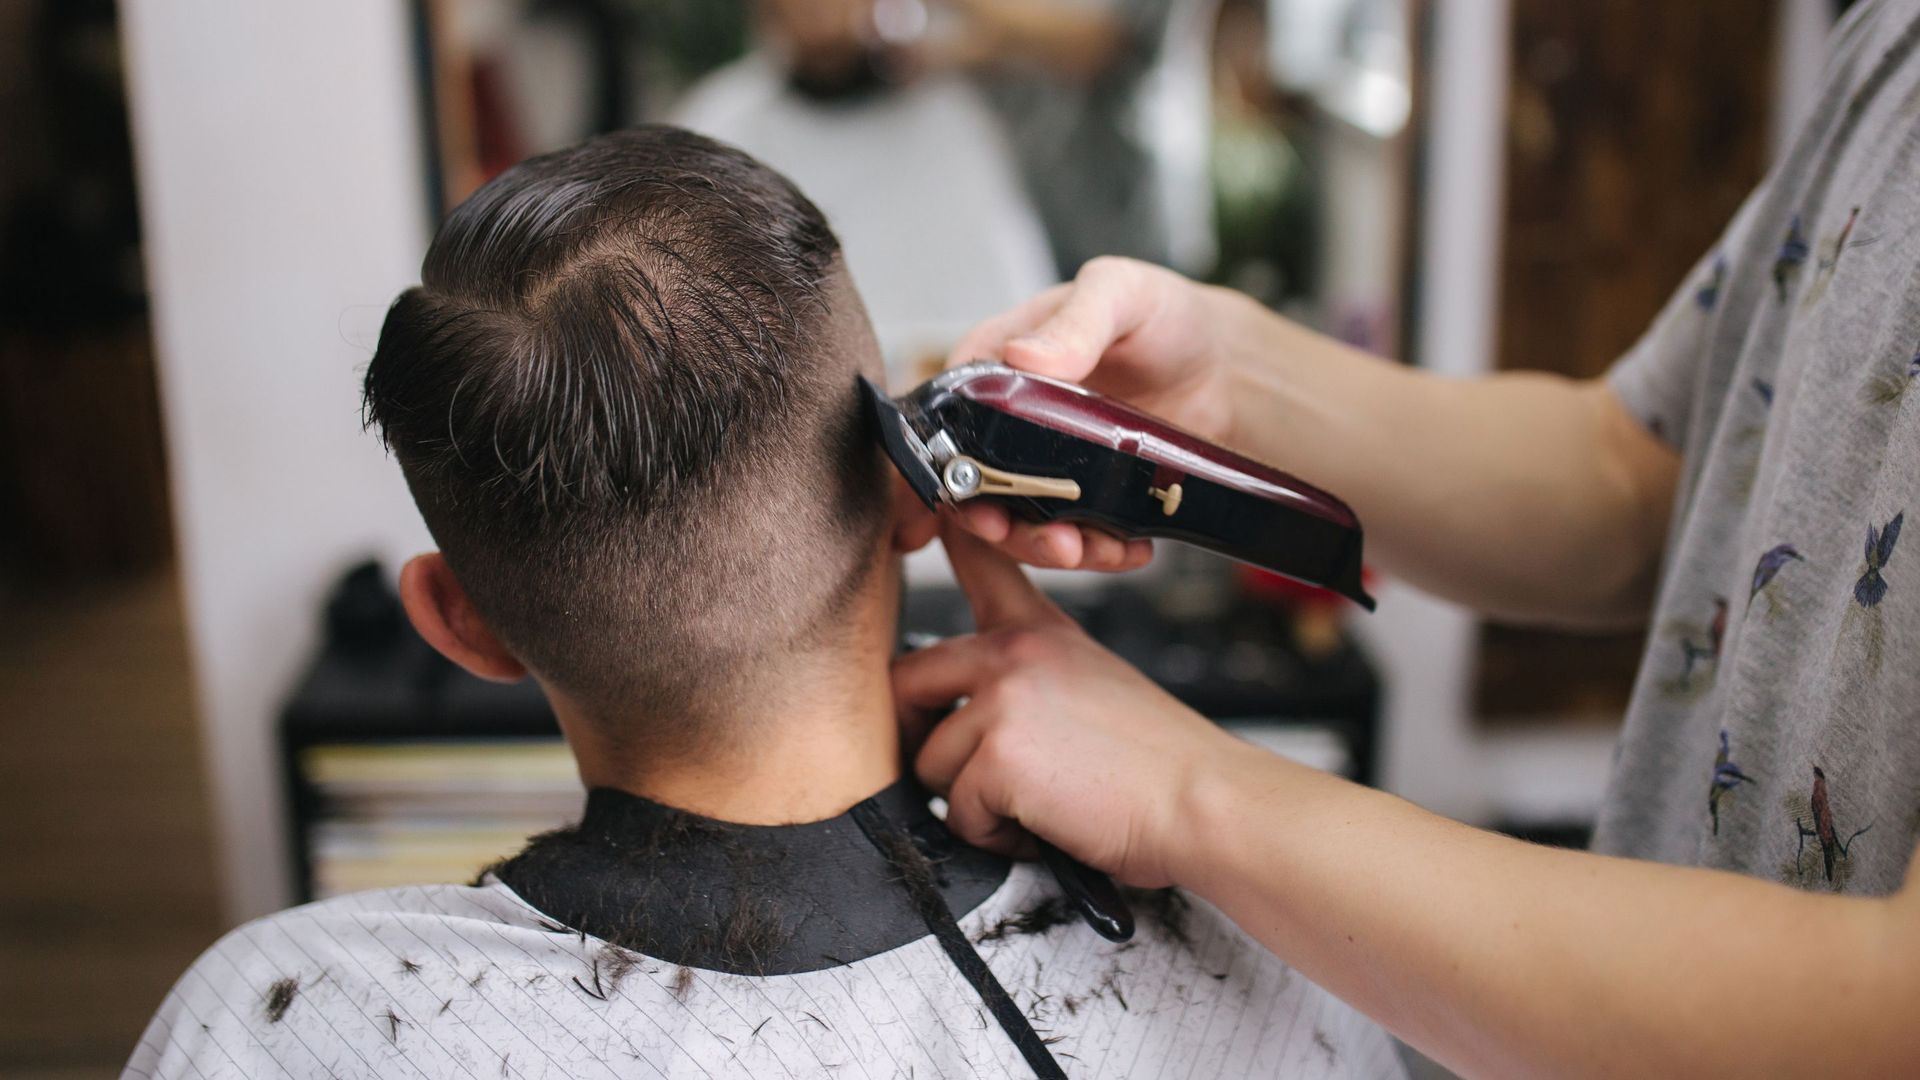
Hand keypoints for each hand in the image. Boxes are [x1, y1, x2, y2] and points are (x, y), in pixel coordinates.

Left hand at [893, 523, 1249, 886]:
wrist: (1202, 803)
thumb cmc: (1158, 763)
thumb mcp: (1092, 683)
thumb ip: (1027, 678)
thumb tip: (965, 711)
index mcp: (1037, 630)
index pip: (977, 559)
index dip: (945, 532)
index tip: (934, 510)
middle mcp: (1012, 652)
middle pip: (906, 681)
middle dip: (924, 738)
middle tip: (970, 771)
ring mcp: (1002, 699)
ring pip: (929, 763)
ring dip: (971, 801)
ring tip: (1036, 804)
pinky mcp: (998, 756)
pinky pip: (957, 812)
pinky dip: (994, 836)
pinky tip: (1044, 825)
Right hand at [945, 256, 1246, 567]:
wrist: (1224, 361)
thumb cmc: (1163, 314)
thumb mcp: (1119, 294)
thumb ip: (1076, 322)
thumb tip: (1024, 356)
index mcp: (999, 365)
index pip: (948, 418)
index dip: (944, 467)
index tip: (963, 504)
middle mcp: (1012, 420)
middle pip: (979, 486)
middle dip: (1003, 525)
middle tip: (1046, 541)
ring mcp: (1048, 462)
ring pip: (1024, 519)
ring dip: (1048, 546)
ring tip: (1089, 551)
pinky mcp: (1087, 492)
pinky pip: (1077, 532)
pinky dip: (1099, 550)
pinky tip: (1130, 549)